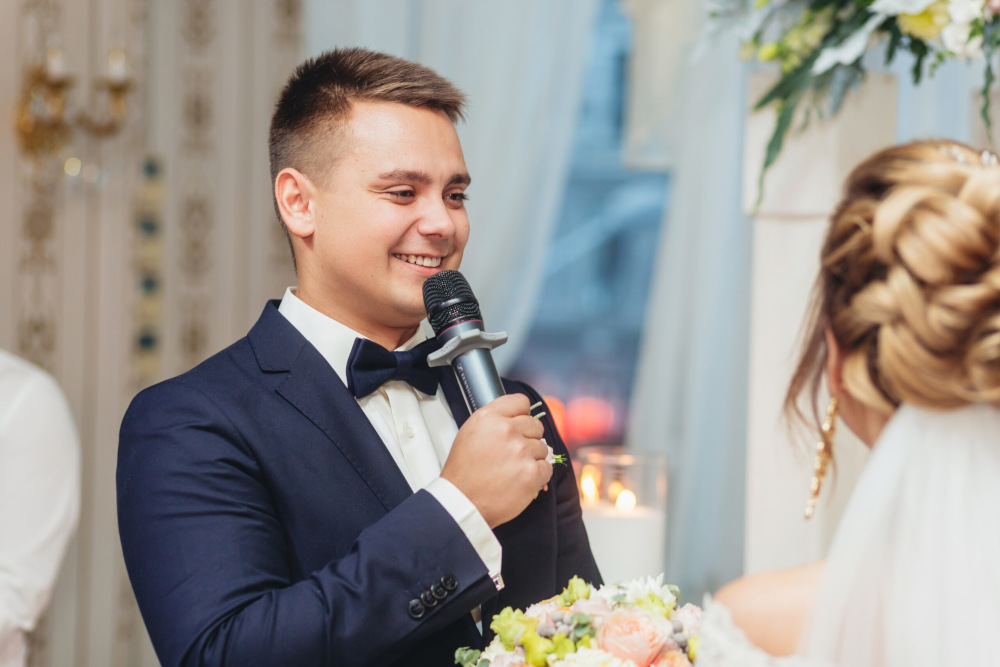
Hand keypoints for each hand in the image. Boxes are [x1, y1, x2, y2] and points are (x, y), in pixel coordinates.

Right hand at [441, 394, 552, 527]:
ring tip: (512, 470)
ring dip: (532, 458)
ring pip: (543, 447)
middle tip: (512, 454)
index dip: (521, 415)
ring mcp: (521, 451)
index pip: (521, 402)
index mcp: (489, 417)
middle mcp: (506, 430)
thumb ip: (495, 420)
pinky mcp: (532, 472)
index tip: (519, 425)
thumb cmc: (464, 472)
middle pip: (536, 425)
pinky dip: (537, 476)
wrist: (463, 502)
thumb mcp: (470, 433)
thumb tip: (519, 417)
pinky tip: (520, 480)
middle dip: (528, 439)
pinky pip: (547, 467)